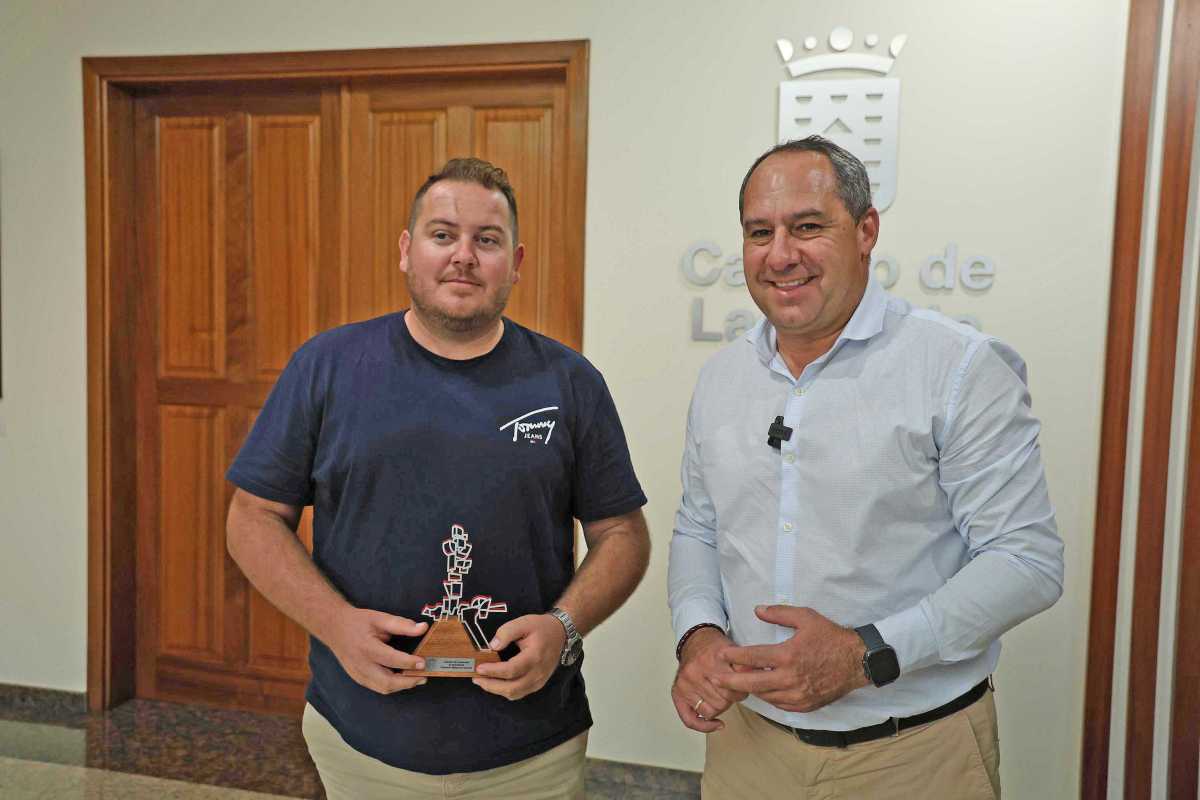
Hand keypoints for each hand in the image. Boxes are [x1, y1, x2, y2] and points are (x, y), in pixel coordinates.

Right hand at [324, 607, 429, 693]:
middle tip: (424, 676)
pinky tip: (402, 679)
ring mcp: (358, 674)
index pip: (391, 659)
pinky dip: (392, 686)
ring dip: (402, 686)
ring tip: (416, 678)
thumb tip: (423, 628)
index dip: (409, 662)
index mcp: (366, 647)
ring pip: (383, 688)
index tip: (424, 662)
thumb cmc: (358, 622)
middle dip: (408, 682)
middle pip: (387, 682)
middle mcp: (361, 664)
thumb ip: (402, 625)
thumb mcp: (380, 618)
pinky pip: (377, 687)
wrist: (334, 628)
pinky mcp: (357, 678)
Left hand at [472, 613, 565, 700]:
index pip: (511, 670)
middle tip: (476, 678)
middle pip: (512, 688)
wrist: (560, 634)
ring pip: (515, 694)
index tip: (479, 667)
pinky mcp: (538, 684)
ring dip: (496, 690)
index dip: (494, 671)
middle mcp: (538, 672)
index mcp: (535, 656)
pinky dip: (505, 691)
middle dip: (491, 685)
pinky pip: (520, 693)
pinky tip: (496, 683)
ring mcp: (539, 680)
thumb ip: (506, 632)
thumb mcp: (523, 622)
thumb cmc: (541, 627)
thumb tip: (492, 646)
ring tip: (483, 681)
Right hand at [670, 627, 747, 732]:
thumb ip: (745, 666)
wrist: (695, 641)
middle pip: (723, 701)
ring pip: (711, 711)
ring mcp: (685, 683)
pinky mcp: (677, 692)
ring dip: (720, 707)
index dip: (744, 689)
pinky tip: (716, 724)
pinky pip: (689, 718)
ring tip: (721, 696)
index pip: (735, 687)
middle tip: (732, 691)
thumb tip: (755, 681)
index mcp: (713, 658)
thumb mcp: (734, 651)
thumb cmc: (715, 649)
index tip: (745, 686)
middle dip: (732, 698)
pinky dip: (704, 726)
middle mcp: (696, 670)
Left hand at [712, 605, 867, 712]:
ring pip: (764, 696)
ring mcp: (797, 694)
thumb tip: (757, 610)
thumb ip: (779, 614)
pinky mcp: (805, 705)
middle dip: (730, 681)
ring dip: (749, 690)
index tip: (720, 655)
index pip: (752, 657)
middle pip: (752, 682)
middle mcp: (790, 678)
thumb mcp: (806, 617)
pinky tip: (761, 691)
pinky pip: (779, 705)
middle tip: (715, 678)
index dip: (733, 656)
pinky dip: (768, 698)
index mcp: (787, 655)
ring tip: (734, 684)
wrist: (857, 661)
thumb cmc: (831, 637)